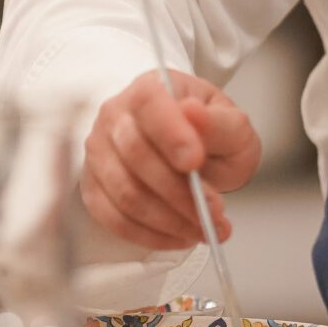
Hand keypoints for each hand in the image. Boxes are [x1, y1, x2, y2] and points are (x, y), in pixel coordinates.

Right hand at [80, 69, 262, 251]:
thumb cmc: (212, 134)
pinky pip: (114, 219)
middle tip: (214, 211)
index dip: (170, 134)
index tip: (195, 162)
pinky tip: (181, 237)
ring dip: (170, 220)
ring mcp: (99, 153)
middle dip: (179, 191)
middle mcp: (115, 117)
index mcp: (150, 89)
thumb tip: (192, 113)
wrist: (194, 150)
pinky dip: (151, 235)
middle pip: (136, 155)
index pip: (149, 104)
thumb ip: (218, 123)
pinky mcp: (94, 189)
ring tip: (205, 228)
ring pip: (126, 193)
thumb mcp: (232, 126)